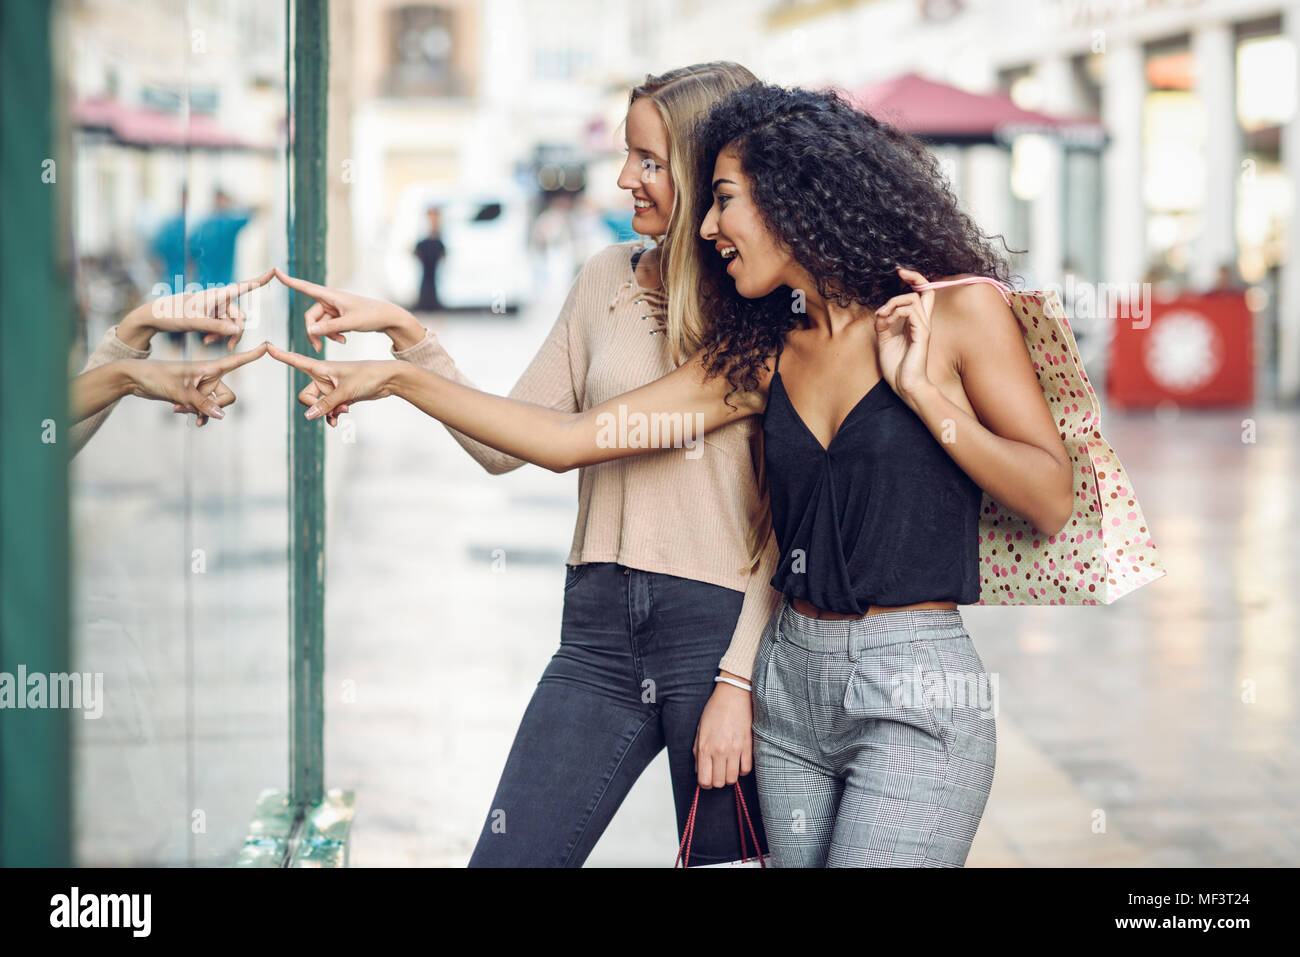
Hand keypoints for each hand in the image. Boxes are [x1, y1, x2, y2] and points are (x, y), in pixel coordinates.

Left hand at [117, 268, 274, 351]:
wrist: (154, 316)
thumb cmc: (171, 314)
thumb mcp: (193, 322)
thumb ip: (217, 326)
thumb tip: (237, 329)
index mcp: (216, 295)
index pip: (242, 287)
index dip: (259, 280)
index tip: (275, 271)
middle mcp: (218, 299)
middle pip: (239, 315)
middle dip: (235, 330)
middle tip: (229, 345)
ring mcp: (215, 307)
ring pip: (231, 323)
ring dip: (225, 334)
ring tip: (209, 342)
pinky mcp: (210, 314)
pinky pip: (222, 325)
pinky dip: (218, 334)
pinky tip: (207, 340)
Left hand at [123, 342, 268, 425]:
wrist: (134, 379)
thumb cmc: (155, 376)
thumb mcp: (178, 391)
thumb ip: (201, 404)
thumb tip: (222, 415)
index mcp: (208, 367)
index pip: (237, 361)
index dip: (253, 355)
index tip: (268, 346)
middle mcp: (208, 376)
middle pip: (227, 396)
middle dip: (214, 407)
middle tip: (193, 408)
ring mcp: (200, 386)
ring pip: (214, 406)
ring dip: (201, 412)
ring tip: (181, 410)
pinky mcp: (192, 395)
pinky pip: (203, 409)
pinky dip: (195, 413)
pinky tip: (179, 412)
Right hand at [267, 343, 401, 421]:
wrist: (388, 380)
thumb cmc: (368, 376)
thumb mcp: (346, 391)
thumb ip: (327, 404)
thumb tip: (308, 416)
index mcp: (321, 367)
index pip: (295, 360)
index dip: (281, 355)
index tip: (266, 346)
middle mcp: (323, 376)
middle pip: (306, 396)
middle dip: (315, 406)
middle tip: (332, 408)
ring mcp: (332, 387)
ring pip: (318, 405)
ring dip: (326, 412)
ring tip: (342, 413)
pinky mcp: (341, 396)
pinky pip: (328, 409)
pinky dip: (332, 415)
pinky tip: (340, 420)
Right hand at [274, 268, 426, 352]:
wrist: (388, 318)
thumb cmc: (371, 315)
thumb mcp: (350, 323)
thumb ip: (330, 327)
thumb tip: (310, 331)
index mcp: (331, 296)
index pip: (306, 287)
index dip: (289, 281)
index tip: (275, 271)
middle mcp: (330, 300)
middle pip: (311, 316)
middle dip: (313, 332)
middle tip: (318, 348)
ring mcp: (334, 308)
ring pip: (319, 324)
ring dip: (325, 335)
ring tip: (340, 342)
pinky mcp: (338, 316)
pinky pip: (327, 327)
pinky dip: (332, 334)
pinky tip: (343, 340)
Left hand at [692, 673, 752, 788]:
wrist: (733, 695)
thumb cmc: (715, 710)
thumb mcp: (700, 730)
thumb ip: (697, 752)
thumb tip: (699, 770)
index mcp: (705, 747)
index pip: (704, 779)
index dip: (705, 784)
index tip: (707, 780)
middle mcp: (719, 751)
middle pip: (718, 782)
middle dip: (717, 781)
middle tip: (717, 774)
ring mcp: (735, 750)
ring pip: (732, 778)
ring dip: (729, 777)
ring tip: (728, 768)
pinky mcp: (748, 746)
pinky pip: (746, 769)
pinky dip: (742, 770)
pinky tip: (739, 763)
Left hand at [874, 266, 936, 404]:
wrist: (906, 386)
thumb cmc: (897, 366)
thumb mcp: (884, 340)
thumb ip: (883, 324)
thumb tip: (880, 312)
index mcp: (915, 323)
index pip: (921, 295)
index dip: (915, 280)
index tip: (901, 272)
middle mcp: (922, 322)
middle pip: (926, 291)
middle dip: (913, 277)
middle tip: (897, 274)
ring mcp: (923, 327)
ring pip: (914, 299)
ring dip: (893, 302)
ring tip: (882, 316)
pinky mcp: (922, 334)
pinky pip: (911, 312)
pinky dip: (895, 313)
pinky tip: (886, 323)